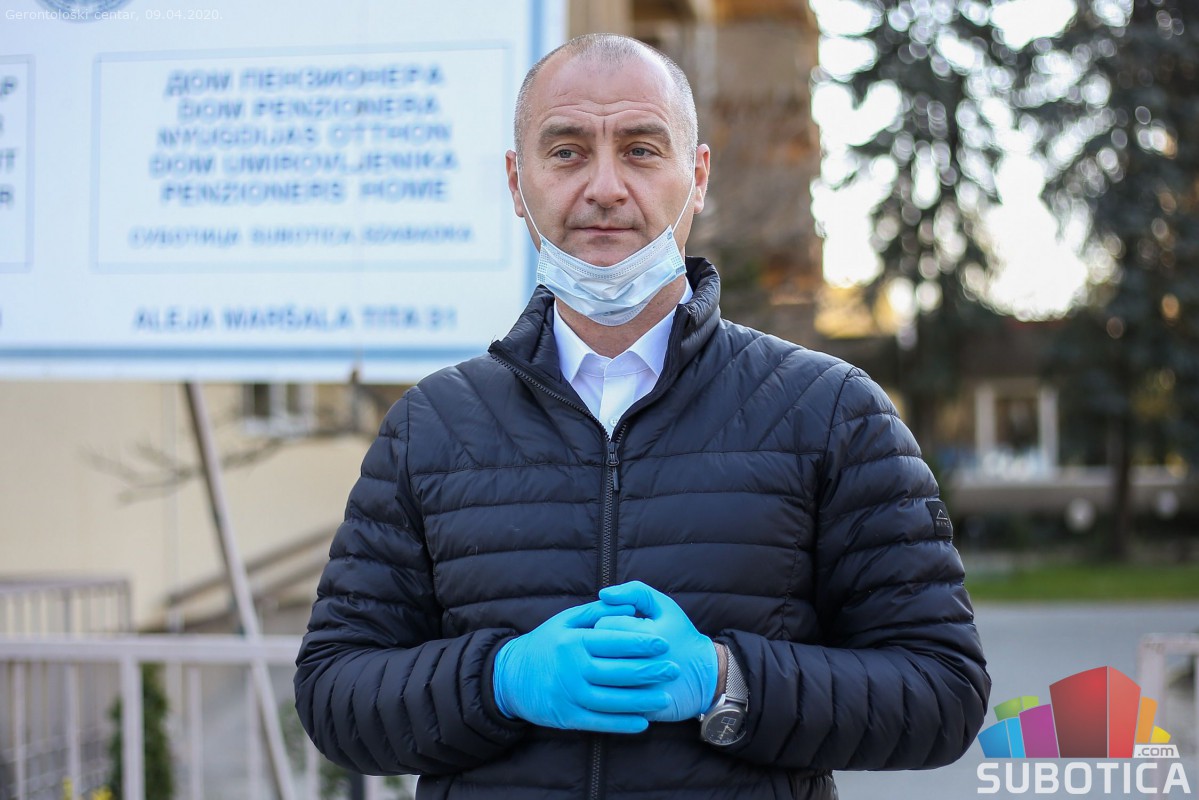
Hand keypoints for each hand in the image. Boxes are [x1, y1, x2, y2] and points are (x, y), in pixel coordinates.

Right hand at [493, 600, 679, 733]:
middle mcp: (571, 668)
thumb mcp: (565, 621)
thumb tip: (629, 604)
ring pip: (611, 700)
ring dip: (640, 700)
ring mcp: (568, 694)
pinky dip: (622, 723)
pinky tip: (642, 722)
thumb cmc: (545, 644)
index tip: (664, 643)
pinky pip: (598, 722)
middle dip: (648, 671)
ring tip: (664, 697)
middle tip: (673, 669)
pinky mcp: (566, 717)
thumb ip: (598, 612)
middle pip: (616, 671)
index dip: (640, 642)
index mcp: (573, 641)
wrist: (510, 677)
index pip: (613, 641)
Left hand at [595, 581, 717, 721]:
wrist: (705, 676)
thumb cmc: (682, 637)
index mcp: (645, 634)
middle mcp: (640, 662)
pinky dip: (609, 689)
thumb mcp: (665, 607)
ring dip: (602, 667)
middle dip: (600, 645)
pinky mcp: (639, 707)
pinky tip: (618, 681)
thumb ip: (635, 593)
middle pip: (597, 650)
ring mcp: (639, 688)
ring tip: (615, 662)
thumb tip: (603, 594)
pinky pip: (610, 698)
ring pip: (601, 675)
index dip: (606, 623)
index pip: (602, 625)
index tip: (617, 626)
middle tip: (613, 645)